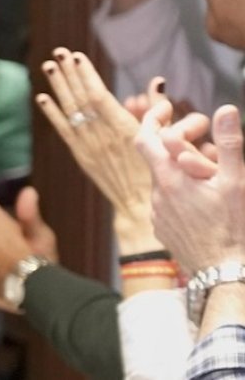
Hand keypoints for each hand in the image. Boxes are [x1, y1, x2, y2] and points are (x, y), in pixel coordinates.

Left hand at [35, 48, 161, 253]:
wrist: (140, 204)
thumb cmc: (159, 168)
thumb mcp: (163, 136)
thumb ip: (156, 107)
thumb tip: (157, 81)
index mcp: (124, 129)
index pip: (98, 96)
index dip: (85, 75)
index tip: (77, 56)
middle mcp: (103, 136)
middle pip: (80, 99)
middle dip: (68, 73)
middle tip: (58, 52)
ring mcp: (89, 146)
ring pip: (69, 112)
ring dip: (58, 87)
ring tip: (48, 66)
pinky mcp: (81, 156)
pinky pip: (63, 131)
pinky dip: (52, 113)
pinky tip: (42, 97)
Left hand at [138, 102, 244, 272]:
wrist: (224, 274)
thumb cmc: (235, 229)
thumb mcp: (237, 183)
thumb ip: (230, 145)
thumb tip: (225, 110)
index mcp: (170, 178)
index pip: (146, 138)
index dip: (153, 118)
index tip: (167, 107)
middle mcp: (157, 195)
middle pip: (157, 158)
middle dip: (175, 143)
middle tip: (197, 134)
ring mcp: (158, 214)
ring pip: (165, 181)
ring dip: (182, 170)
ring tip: (212, 169)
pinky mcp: (164, 229)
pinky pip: (168, 202)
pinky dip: (181, 191)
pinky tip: (204, 197)